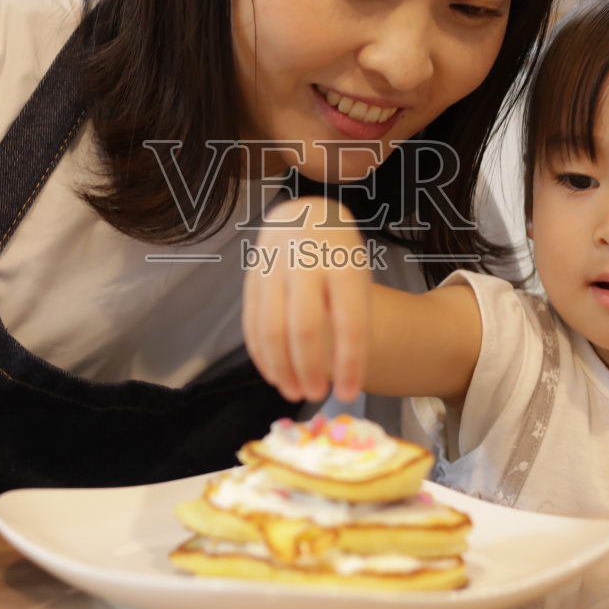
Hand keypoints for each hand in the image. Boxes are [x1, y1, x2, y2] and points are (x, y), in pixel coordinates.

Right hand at [242, 196, 372, 404]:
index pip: (349, 322)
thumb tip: (341, 373)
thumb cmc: (339, 255)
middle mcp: (306, 263)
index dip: (349, 364)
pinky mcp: (251, 277)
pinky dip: (260, 354)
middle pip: (305, 328)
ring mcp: (273, 268)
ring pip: (270, 329)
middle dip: (310, 369)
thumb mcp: (357, 276)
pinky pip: (250, 323)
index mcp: (344, 264)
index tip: (347, 395)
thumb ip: (350, 317)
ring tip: (293, 392)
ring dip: (280, 368)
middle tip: (316, 396)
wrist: (306, 213)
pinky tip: (273, 374)